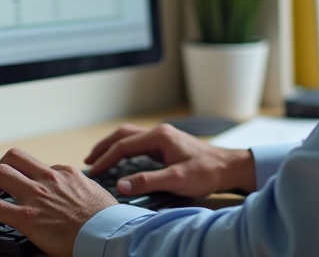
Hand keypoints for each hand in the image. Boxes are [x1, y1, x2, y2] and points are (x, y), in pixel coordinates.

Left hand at [0, 148, 116, 256]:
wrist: (107, 233)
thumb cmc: (106, 218)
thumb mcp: (94, 191)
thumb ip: (79, 187)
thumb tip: (76, 192)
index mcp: (65, 172)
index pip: (36, 166)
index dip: (24, 178)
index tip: (19, 189)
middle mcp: (48, 178)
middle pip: (12, 158)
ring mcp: (36, 196)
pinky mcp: (27, 217)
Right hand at [85, 123, 256, 197]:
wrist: (228, 167)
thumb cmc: (206, 171)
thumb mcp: (176, 179)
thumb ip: (147, 181)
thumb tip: (121, 185)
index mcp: (159, 137)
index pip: (124, 146)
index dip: (106, 159)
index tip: (93, 172)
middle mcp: (160, 133)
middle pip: (124, 135)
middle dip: (104, 147)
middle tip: (89, 160)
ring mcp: (164, 138)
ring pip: (131, 137)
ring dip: (114, 147)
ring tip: (100, 159)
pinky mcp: (168, 145)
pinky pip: (140, 144)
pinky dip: (126, 151)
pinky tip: (122, 161)